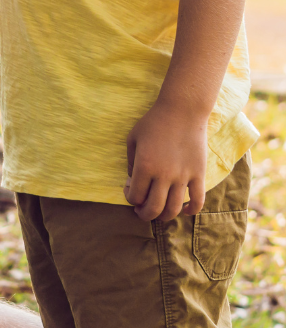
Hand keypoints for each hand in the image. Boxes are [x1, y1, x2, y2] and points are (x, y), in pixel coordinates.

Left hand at [124, 100, 208, 221]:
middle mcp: (164, 175)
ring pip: (173, 209)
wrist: (182, 111)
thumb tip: (132, 181)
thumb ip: (130, 162)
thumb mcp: (133, 138)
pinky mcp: (198, 175)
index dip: (129, 198)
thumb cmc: (153, 122)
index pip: (135, 196)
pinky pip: (198, 201)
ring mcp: (183, 177)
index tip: (129, 190)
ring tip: (158, 212)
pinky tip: (183, 210)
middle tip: (141, 211)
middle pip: (153, 208)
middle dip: (144, 214)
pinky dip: (191, 210)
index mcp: (144, 166)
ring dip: (164, 216)